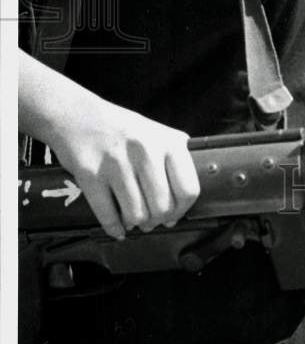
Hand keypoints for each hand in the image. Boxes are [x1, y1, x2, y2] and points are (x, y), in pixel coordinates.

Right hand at [48, 97, 199, 239]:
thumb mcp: (157, 134)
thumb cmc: (122, 129)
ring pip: (136, 216)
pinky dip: (114, 228)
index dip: (181, 210)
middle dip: (157, 221)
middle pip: (162, 208)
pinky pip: (108, 217)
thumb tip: (180, 205)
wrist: (78, 115)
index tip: (174, 215)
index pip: (188, 190)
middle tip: (151, 220)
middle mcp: (146, 151)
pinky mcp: (91, 175)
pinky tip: (117, 227)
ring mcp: (118, 163)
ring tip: (133, 218)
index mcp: (169, 142)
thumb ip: (173, 162)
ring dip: (135, 224)